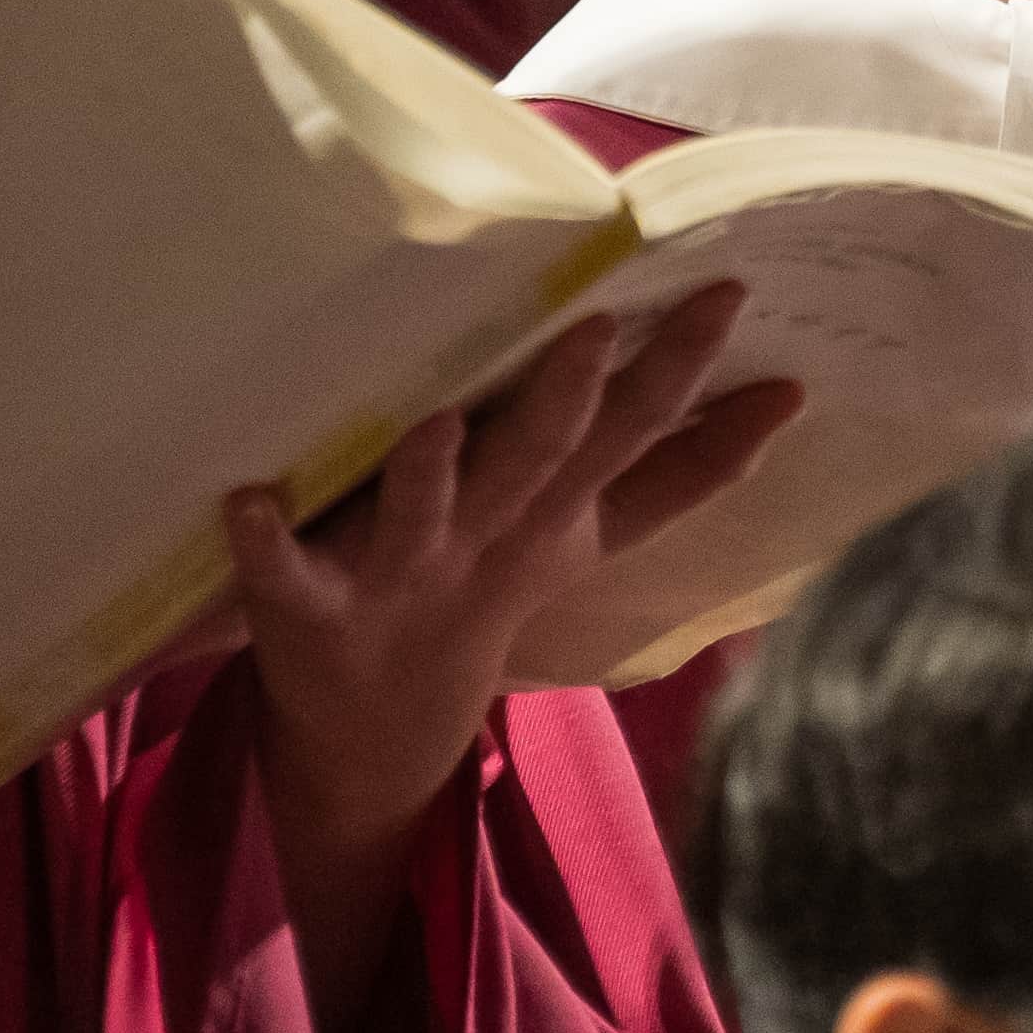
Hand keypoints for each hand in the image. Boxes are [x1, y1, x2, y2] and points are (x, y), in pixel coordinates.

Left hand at [223, 288, 797, 888]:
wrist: (373, 740)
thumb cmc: (484, 597)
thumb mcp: (588, 538)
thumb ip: (681, 470)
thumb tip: (788, 396)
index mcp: (550, 519)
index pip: (629, 437)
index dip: (680, 368)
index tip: (726, 292)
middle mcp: (484, 542)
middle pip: (537, 467)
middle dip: (566, 402)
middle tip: (599, 328)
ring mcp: (398, 579)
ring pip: (423, 515)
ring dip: (430, 472)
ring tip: (438, 420)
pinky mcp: (309, 611)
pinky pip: (281, 574)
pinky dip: (263, 540)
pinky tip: (244, 499)